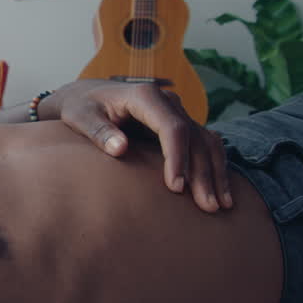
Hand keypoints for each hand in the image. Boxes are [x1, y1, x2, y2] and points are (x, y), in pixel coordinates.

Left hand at [44, 80, 231, 212]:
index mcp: (145, 96)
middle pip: (194, 138)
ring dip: (215, 173)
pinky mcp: (180, 125)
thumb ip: (98, 131)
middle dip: (202, 173)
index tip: (176, 187)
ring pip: (205, 142)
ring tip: (221, 205)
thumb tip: (120, 148)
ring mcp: (177, 112)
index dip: (177, 157)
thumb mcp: (80, 117)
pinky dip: (215, 167)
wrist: (87, 96)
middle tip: (207, 207)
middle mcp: (168, 101)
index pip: (172, 127)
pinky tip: (222, 192)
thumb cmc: (81, 108)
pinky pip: (204, 145)